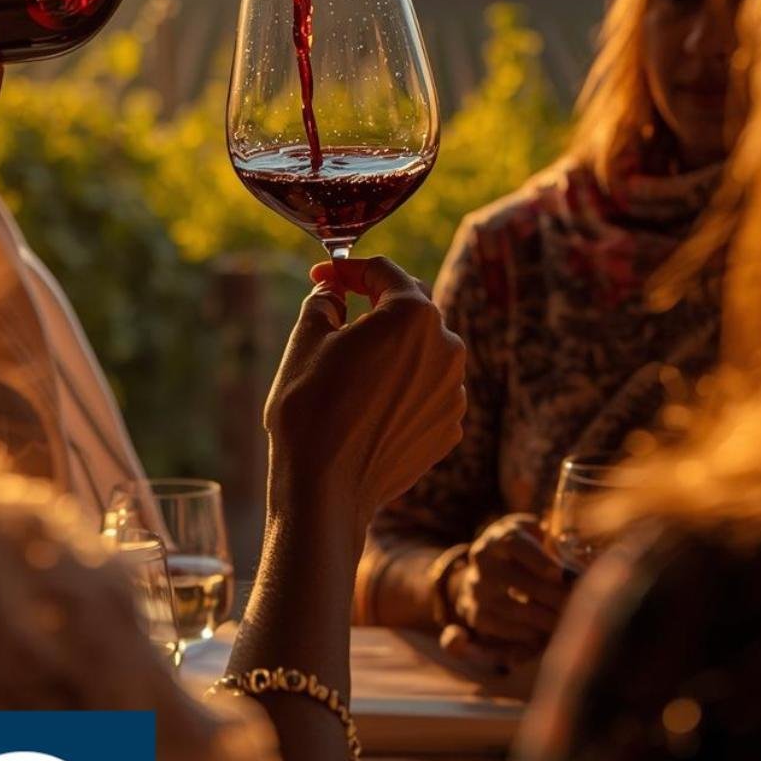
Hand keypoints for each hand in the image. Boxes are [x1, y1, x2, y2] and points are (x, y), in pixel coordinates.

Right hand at [264, 256, 465, 543]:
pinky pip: (426, 390)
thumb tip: (333, 294)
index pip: (384, 272)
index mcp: (413, 315)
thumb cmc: (311, 410)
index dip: (348, 269)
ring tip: (352, 365)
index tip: (324, 276)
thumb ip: (324, 302)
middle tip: (339, 308)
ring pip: (422, 352)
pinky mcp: (450, 427)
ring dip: (393, 348)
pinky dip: (403, 386)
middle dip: (375, 303)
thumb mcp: (306, 341)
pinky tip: (370, 402)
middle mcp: (447, 347)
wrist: (326, 490)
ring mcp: (453, 391)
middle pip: (411, 309)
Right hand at [446, 513, 564, 664]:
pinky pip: (501, 627)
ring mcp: (476, 589)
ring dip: (542, 617)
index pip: (514, 544)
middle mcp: (482, 561)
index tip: (561, 574)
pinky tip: (545, 632)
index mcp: (499, 537)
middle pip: (516, 579)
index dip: (538, 559)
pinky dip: (525, 632)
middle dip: (550, 594)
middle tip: (575, 604)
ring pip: (510, 607)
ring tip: (566, 621)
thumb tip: (580, 552)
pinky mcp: (475, 614)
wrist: (487, 568)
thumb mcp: (534, 533)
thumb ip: (551, 538)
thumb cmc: (524, 548)